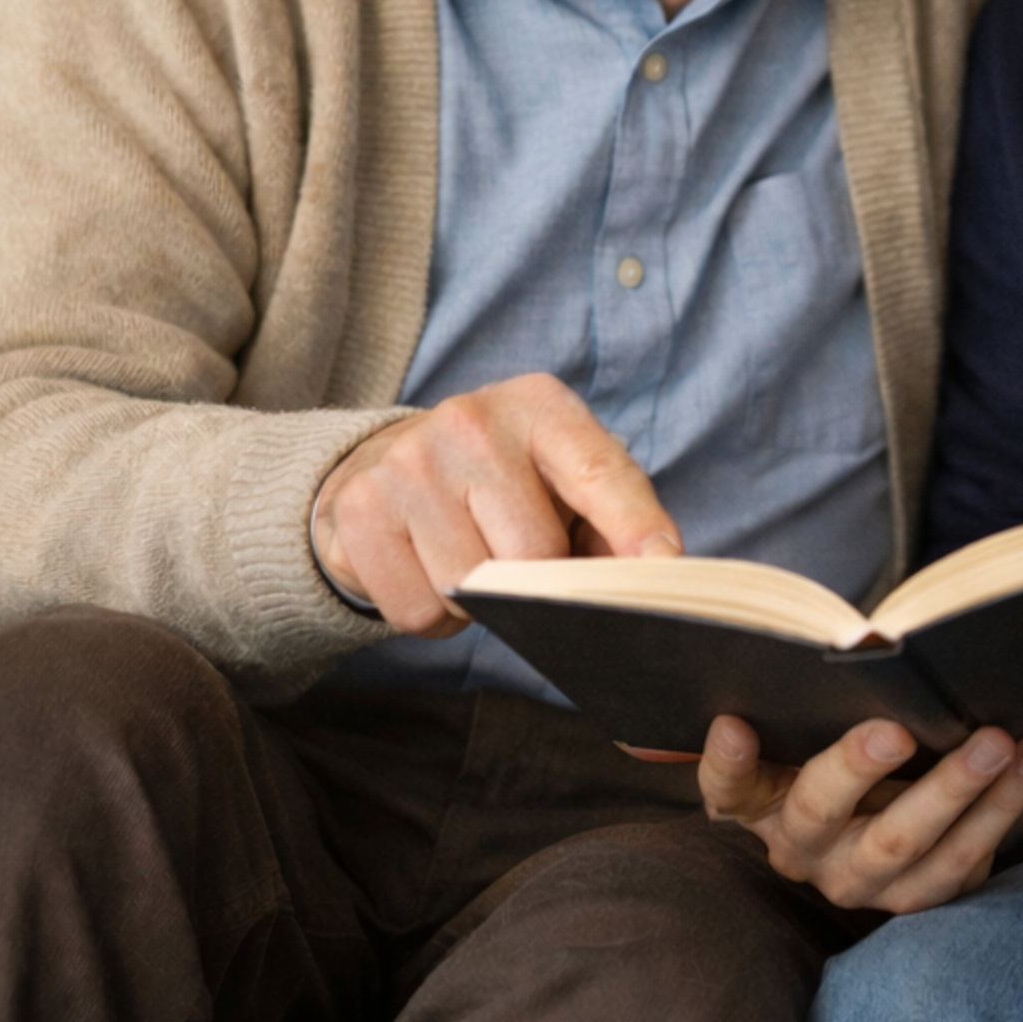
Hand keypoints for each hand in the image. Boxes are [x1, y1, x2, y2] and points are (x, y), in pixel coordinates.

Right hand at [312, 372, 680, 635]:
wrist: (385, 463)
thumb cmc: (500, 481)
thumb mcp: (559, 478)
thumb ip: (611, 521)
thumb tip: (653, 573)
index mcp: (540, 406)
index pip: (599, 469)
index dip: (634, 523)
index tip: (663, 564)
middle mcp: (472, 421)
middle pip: (533, 553)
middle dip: (535, 581)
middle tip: (515, 556)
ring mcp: (409, 462)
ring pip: (470, 591)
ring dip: (478, 604)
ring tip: (469, 559)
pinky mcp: (359, 509)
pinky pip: (418, 612)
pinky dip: (430, 614)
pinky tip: (425, 569)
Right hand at [697, 714, 1022, 912]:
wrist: (906, 790)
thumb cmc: (847, 735)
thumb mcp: (817, 720)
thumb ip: (806, 695)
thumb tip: (825, 659)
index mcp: (761, 800)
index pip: (727, 787)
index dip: (724, 763)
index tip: (734, 724)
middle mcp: (802, 849)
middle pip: (819, 812)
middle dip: (857, 768)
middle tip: (898, 729)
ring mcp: (860, 880)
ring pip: (903, 843)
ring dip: (955, 790)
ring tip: (998, 740)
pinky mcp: (918, 893)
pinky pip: (961, 860)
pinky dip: (1001, 808)